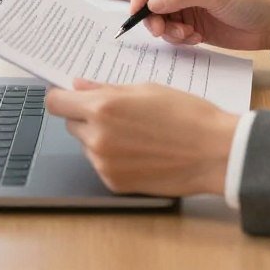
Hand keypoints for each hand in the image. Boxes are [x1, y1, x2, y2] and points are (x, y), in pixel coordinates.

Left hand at [46, 80, 236, 196]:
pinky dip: (112, 155)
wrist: (212, 152)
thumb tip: (79, 85)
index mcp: (104, 108)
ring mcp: (104, 164)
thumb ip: (107, 89)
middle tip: (116, 111)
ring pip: (86, 144)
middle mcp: (98, 138)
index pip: (57, 103)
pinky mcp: (114, 183)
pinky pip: (101, 163)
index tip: (67, 94)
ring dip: (99, 135)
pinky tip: (139, 150)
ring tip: (135, 131)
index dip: (61, 96)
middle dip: (86, 115)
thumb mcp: (146, 89)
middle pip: (71, 123)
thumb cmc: (185, 113)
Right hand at [129, 0, 269, 53]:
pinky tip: (197, 38)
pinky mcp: (191, 27)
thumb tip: (151, 3)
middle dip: (153, 18)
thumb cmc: (246, 0)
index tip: (135, 11)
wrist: (269, 24)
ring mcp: (186, 8)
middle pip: (151, 2)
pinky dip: (180, 39)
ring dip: (169, 31)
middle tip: (162, 31)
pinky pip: (172, 35)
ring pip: (160, 21)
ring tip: (188, 35)